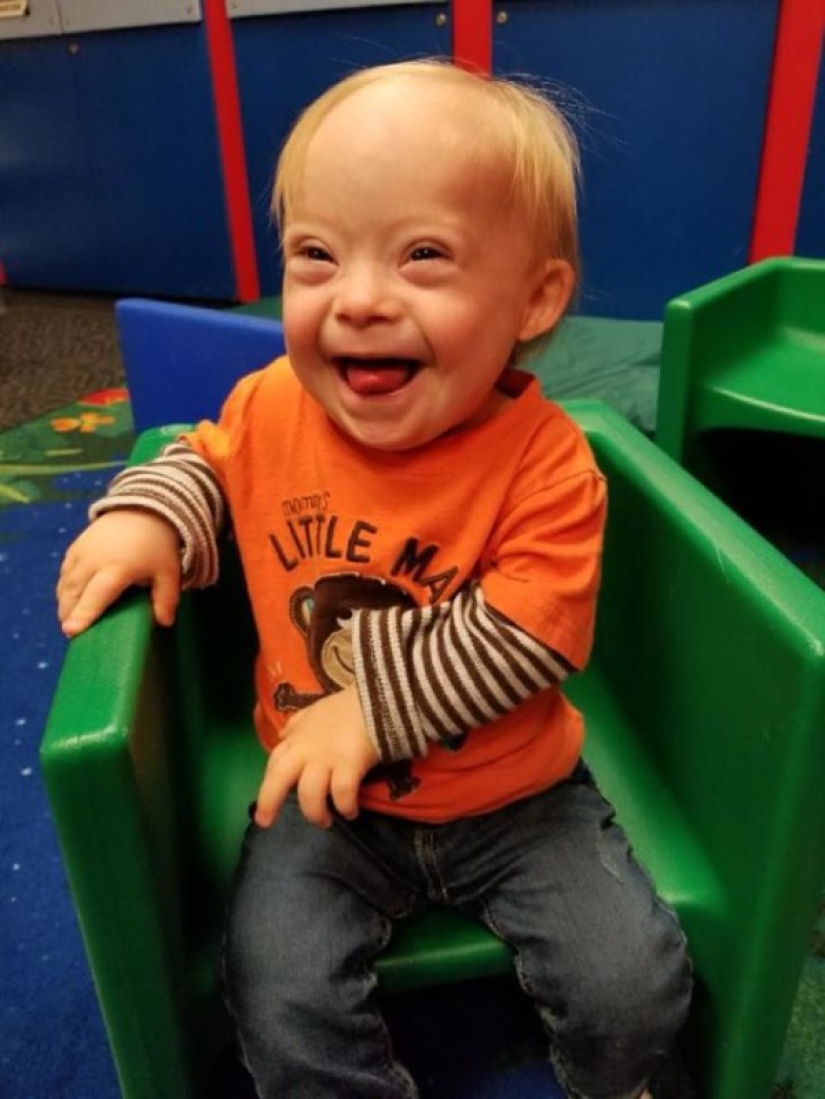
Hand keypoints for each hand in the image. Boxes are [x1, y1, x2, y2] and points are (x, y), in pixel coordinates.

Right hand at [57, 509, 181, 636]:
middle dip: (69, 614)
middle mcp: (94, 561)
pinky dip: (64, 587)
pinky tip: (69, 599)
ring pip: (66, 584)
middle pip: (74, 593)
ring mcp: (82, 552)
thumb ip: (166, 598)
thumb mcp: (169, 572)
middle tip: (71, 632)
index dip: (83, 614)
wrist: (144, 509)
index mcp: (117, 569)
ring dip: (64, 603)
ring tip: (69, 619)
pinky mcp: (76, 546)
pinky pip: (65, 572)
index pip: (96, 595)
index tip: (71, 631)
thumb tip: (164, 623)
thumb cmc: (158, 545)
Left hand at [255, 685, 378, 828]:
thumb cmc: (345, 707)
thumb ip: (297, 726)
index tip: (265, 805)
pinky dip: (345, 807)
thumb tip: (283, 736)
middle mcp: (305, 750)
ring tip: (325, 822)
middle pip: (279, 779)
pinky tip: (351, 812)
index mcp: (296, 739)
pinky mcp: (349, 764)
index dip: (267, 785)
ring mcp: (326, 758)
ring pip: (310, 794)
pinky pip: (342, 793)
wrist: (375, 699)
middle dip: (269, 803)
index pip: (273, 764)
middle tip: (266, 822)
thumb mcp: (314, 712)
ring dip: (315, 813)